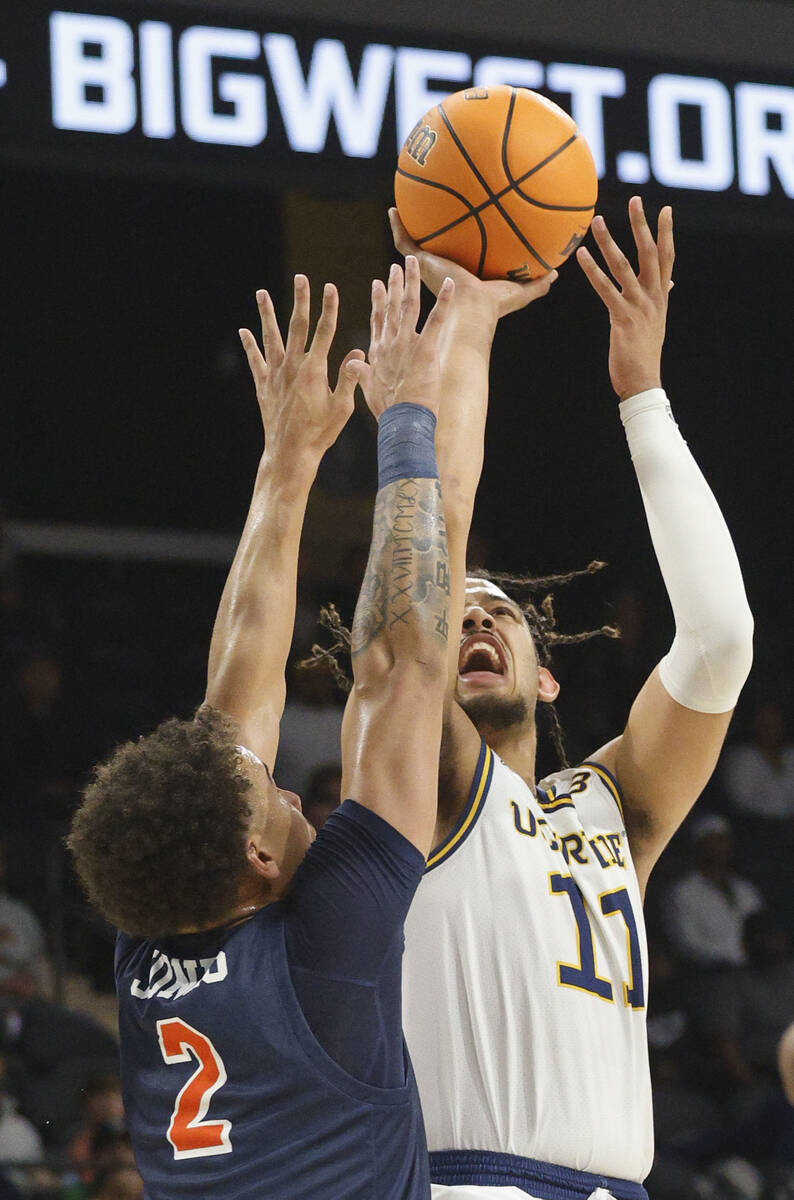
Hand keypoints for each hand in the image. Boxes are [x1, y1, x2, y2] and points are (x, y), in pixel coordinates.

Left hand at [239, 276, 363, 467]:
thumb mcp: (342, 408)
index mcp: (314, 370)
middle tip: (301, 277)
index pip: (325, 331)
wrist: (290, 453)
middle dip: (300, 300)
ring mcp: (275, 375)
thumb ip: (349, 378)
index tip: (331, 287)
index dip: (329, 307)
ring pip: (271, 337)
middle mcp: (292, 367)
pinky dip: (249, 345)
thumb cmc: (320, 433)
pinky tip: (243, 331)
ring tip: (261, 293)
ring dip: (267, 314)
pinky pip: (255, 360)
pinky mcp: (264, 386)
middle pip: (297, 326)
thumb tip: (359, 353)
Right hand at [355, 256, 453, 419]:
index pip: (378, 321)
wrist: (401, 422)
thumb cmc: (387, 411)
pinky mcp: (425, 349)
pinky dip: (444, 301)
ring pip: (409, 305)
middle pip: (392, 307)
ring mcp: (406, 344)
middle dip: (394, 285)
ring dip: (411, 282)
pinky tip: (450, 284)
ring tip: (413, 263)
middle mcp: (390, 343)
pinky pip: (436, 320)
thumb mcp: (367, 390)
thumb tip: (353, 362)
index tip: (377, 284)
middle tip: (397, 266)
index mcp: (378, 353)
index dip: (378, 302)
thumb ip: (361, 373)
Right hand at [389, 208, 556, 335]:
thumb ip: (537, 283)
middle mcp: (443, 272)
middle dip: (428, 238)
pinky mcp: (420, 264)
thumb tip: (557, 274)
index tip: (456, 232)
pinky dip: (397, 226)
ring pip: (411, 248)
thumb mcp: (521, 290)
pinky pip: (404, 242)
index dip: (455, 248)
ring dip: (406, 229)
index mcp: (462, 279)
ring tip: (400, 208)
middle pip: (432, 253)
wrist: (474, 309)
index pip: (457, 260)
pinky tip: (393, 209)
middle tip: (425, 218)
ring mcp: (428, 268)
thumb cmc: (495, 305)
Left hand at [576, 196, 674, 399]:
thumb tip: (670, 280)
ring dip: (609, 242)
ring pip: (624, 267)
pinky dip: (593, 271)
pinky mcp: (622, 318)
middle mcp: (653, 297)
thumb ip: (660, 296)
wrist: (643, 382)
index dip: (666, 233)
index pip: (667, 257)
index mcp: (661, 296)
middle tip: (635, 199)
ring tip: (596, 222)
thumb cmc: (644, 353)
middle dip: (642, 225)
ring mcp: (639, 306)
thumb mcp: (656, 321)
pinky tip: (581, 256)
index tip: (665, 209)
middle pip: (650, 253)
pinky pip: (606, 289)